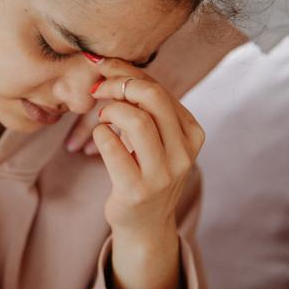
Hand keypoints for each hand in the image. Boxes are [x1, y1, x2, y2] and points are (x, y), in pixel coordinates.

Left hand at [87, 57, 204, 237]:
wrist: (144, 224)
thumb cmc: (144, 170)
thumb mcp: (155, 136)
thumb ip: (143, 105)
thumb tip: (108, 65)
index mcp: (191, 132)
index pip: (159, 87)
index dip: (126, 72)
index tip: (102, 67)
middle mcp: (184, 152)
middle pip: (152, 96)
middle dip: (118, 84)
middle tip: (97, 89)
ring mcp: (163, 173)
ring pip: (136, 119)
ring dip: (110, 110)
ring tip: (101, 117)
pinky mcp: (137, 189)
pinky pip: (112, 146)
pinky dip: (99, 133)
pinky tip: (99, 136)